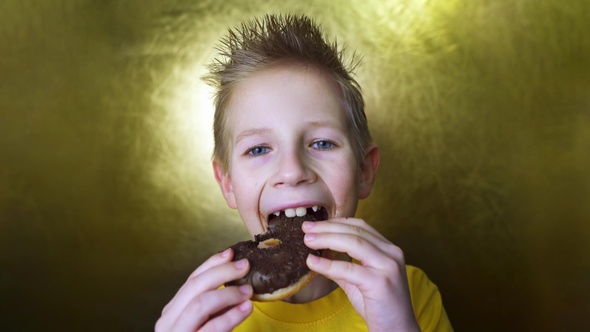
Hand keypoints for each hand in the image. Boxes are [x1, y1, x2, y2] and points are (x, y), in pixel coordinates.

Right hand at [155, 248, 252, 331]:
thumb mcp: (202, 323)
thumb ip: (213, 304)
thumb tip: (236, 274)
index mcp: (172, 313)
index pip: (191, 280)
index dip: (211, 264)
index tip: (231, 252)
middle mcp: (168, 323)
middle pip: (194, 287)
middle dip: (221, 272)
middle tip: (245, 266)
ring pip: (200, 304)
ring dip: (227, 293)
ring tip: (248, 291)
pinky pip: (211, 328)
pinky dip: (230, 316)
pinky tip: (246, 310)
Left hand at [303, 218, 420, 331]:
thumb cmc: (379, 307)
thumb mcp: (358, 281)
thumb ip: (342, 267)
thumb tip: (317, 256)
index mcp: (388, 249)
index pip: (360, 226)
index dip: (335, 222)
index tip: (314, 225)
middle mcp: (391, 253)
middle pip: (355, 231)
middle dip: (327, 227)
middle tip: (305, 229)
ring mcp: (388, 266)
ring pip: (353, 243)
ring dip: (326, 239)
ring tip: (307, 241)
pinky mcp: (380, 282)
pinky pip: (348, 268)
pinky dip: (328, 264)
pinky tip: (313, 262)